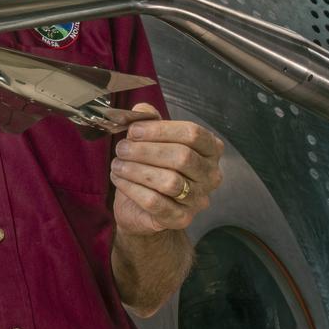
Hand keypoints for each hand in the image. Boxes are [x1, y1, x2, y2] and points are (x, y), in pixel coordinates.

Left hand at [110, 103, 223, 235]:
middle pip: (183, 157)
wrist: (141, 208)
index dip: (161, 130)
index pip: (193, 133)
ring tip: (117, 164)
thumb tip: (140, 109)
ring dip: (138, 170)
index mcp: (210, 150)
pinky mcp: (180, 219)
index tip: (133, 130)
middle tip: (121, 148)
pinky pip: (156, 203)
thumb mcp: (151, 140)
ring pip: (170, 182)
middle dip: (146, 150)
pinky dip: (133, 189)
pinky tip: (118, 179)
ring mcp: (198, 199)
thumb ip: (149, 122)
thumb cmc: (151, 167)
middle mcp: (211, 175)